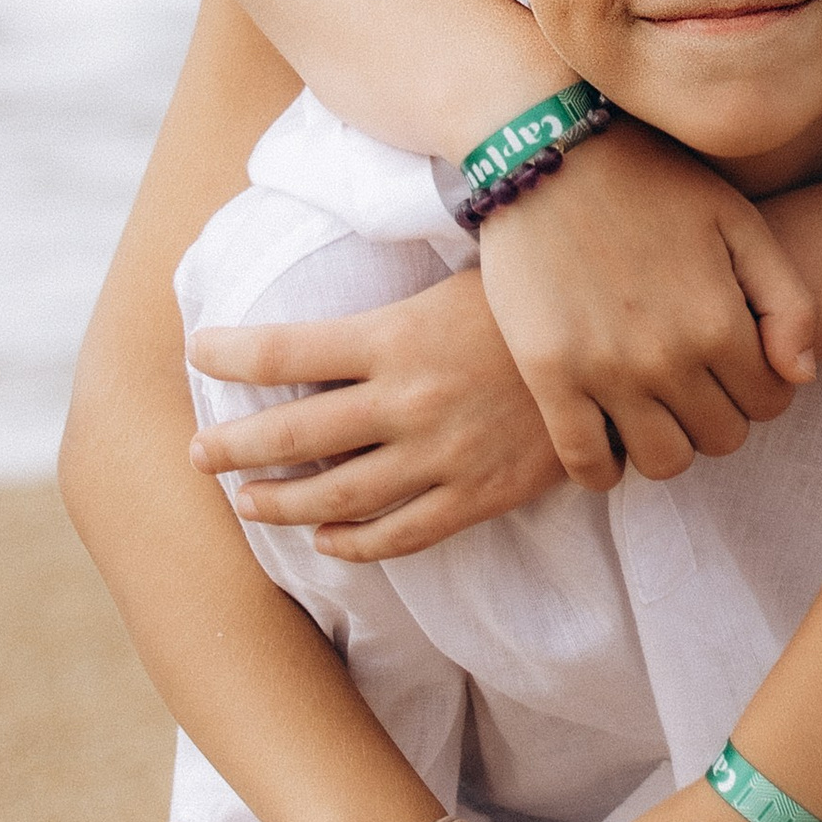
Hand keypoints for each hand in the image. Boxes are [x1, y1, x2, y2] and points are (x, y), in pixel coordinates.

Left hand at [187, 273, 566, 560]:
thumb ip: (398, 304)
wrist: (624, 353)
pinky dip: (354, 544)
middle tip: (197, 452)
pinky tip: (327, 540)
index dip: (230, 352)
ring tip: (247, 503)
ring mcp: (440, 456)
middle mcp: (406, 401)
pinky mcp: (475, 496)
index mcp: (395, 337)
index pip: (286, 349)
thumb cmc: (537, 300)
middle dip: (234, 446)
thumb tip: (348, 292)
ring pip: (336, 497)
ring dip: (280, 504)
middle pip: (294, 435)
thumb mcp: (462, 277)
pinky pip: (399, 535)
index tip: (197, 349)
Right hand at [475, 125, 816, 489]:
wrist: (550, 149)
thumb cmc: (652, 180)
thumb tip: (799, 377)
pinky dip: (605, 467)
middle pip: (722, 439)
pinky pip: (587, 465)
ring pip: (664, 463)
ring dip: (669, 444)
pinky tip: (609, 433)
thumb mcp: (739, 222)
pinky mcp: (549, 376)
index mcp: (721, 321)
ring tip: (655, 406)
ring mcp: (605, 372)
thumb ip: (788, 301)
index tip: (735, 362)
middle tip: (696, 380)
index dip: (761, 386)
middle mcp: (668, 357)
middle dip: (719, 413)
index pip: (771, 403)